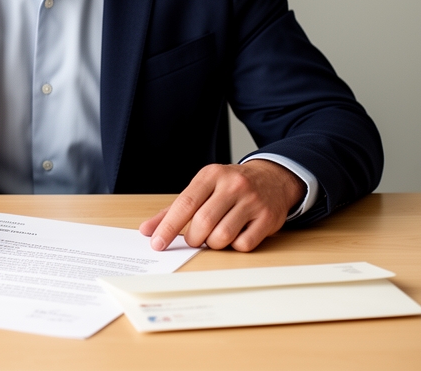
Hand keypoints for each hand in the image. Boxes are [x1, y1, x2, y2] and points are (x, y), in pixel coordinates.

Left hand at [139, 160, 304, 252]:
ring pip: (223, 236)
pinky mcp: (268, 217)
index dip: (169, 227)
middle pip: (203, 222)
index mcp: (211, 175)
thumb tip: (147, 230)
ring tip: (215, 236)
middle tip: (194, 239)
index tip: (157, 243)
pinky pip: (244, 244)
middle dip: (194, 238)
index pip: (185, 204)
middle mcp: (232, 185)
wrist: (272, 178)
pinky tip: (236, 235)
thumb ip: (173, 210)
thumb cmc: (229, 187)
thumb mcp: (202, 188)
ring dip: (214, 244)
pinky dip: (235, 246)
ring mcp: (252, 200)